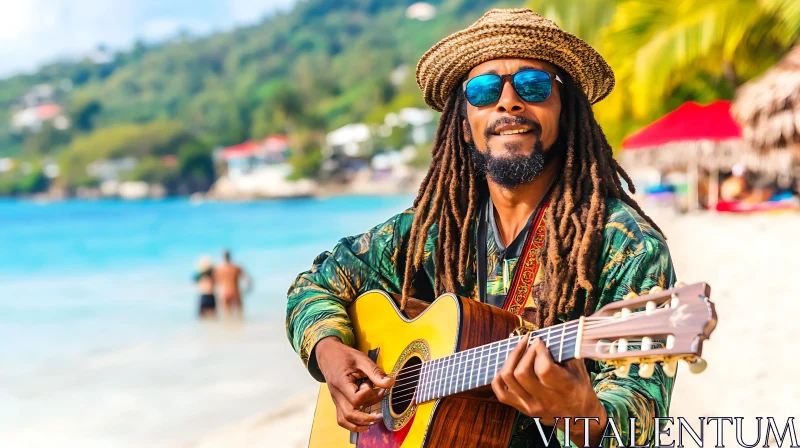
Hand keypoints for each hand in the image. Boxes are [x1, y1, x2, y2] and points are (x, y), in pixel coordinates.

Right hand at [315, 336, 394, 431]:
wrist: (328, 354)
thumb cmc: (345, 356)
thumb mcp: (361, 359)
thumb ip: (375, 372)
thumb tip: (390, 383)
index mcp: (341, 382)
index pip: (355, 398)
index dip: (368, 395)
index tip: (372, 385)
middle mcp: (336, 394)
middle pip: (350, 414)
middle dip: (367, 417)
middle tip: (380, 413)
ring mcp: (336, 400)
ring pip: (344, 420)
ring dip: (360, 424)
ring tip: (374, 420)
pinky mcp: (338, 402)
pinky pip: (342, 419)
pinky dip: (353, 425)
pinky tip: (365, 423)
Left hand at [491, 335, 606, 445]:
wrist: (578, 415)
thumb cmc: (579, 386)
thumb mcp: (578, 368)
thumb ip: (563, 351)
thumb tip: (545, 332)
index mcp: (565, 388)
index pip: (544, 369)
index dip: (539, 351)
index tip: (540, 341)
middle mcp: (546, 400)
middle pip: (521, 373)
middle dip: (523, 352)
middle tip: (529, 342)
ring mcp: (531, 406)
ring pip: (508, 379)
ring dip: (511, 359)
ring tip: (520, 348)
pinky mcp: (522, 408)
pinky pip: (500, 392)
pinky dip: (499, 376)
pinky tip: (509, 365)